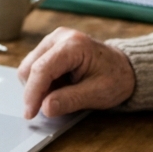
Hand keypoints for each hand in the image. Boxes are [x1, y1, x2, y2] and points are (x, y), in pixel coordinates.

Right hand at [17, 27, 135, 118]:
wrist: (124, 67)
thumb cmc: (115, 78)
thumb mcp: (97, 94)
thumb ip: (70, 100)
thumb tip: (45, 108)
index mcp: (74, 45)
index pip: (42, 69)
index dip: (33, 94)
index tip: (30, 114)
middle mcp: (59, 37)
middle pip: (30, 68)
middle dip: (35, 92)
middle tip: (54, 105)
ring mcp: (52, 40)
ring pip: (28, 68)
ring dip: (39, 87)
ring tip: (63, 93)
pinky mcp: (49, 47)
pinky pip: (34, 68)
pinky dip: (42, 83)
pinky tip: (60, 86)